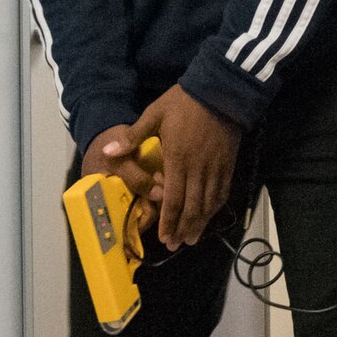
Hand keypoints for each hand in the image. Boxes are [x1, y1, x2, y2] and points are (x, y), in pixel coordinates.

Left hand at [122, 86, 240, 249]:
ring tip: (192, 238)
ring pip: (208, 203)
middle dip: (183, 229)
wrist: (219, 90)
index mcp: (177, 159)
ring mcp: (215, 167)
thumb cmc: (184, 102)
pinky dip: (215, 208)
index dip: (168, 221)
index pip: (173, 199)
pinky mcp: (228, 163)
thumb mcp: (154, 115)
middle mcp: (197, 168)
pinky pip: (222, 192)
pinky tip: (210, 216)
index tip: (164, 238)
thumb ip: (132, 137)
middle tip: (176, 245)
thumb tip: (108, 151)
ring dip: (200, 223)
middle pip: (192, 207)